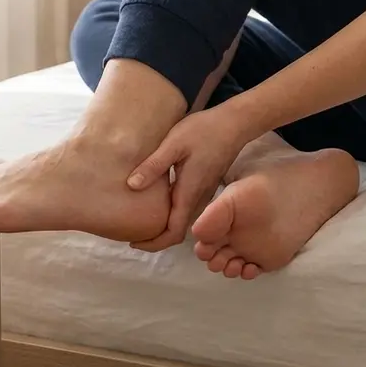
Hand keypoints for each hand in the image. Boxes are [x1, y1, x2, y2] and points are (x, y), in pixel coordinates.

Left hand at [125, 107, 246, 252]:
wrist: (234, 123)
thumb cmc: (204, 130)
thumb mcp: (174, 144)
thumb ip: (153, 165)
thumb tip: (131, 186)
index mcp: (189, 193)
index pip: (173, 232)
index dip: (154, 243)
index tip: (133, 242)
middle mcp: (198, 199)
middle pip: (178, 232)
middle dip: (156, 239)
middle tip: (132, 234)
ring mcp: (204, 194)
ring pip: (183, 221)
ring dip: (164, 227)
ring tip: (141, 221)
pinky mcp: (205, 186)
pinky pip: (187, 209)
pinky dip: (171, 214)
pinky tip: (157, 202)